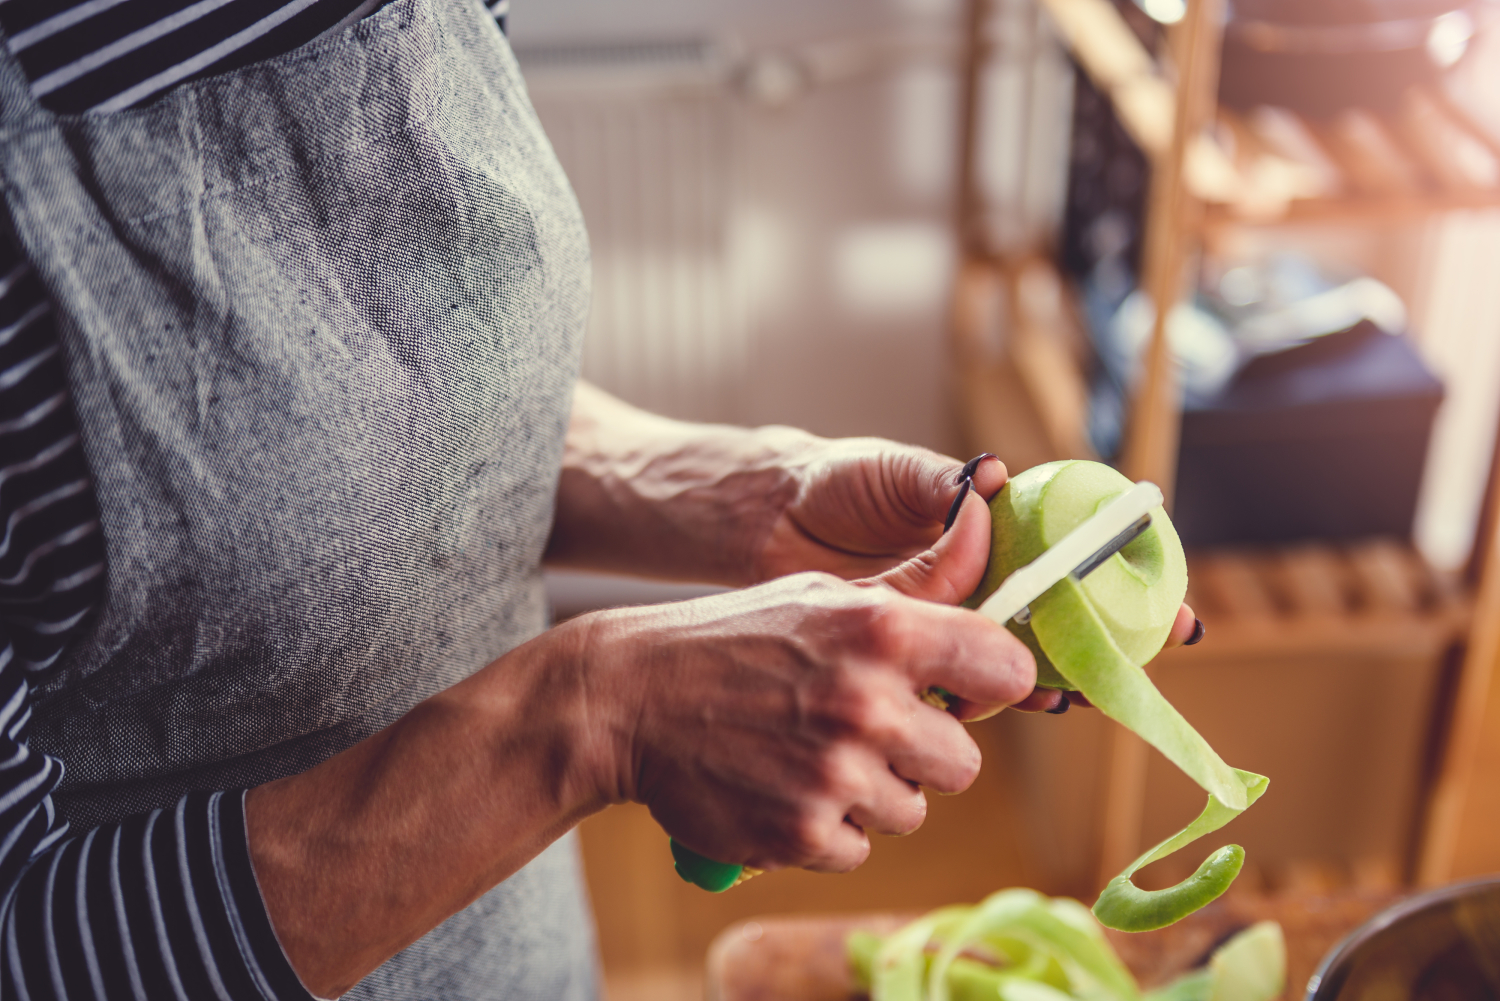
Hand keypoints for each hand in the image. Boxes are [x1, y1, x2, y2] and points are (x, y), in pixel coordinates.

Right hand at [584, 489, 1034, 872]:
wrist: (631, 696)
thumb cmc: (737, 640)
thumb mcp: (820, 596)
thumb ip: (911, 611)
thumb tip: (998, 630)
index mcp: (884, 629)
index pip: (1006, 669)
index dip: (993, 684)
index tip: (971, 690)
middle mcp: (869, 703)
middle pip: (964, 762)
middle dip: (924, 753)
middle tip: (867, 732)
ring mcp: (836, 774)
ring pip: (912, 810)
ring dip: (872, 793)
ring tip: (812, 756)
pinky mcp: (803, 832)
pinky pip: (858, 848)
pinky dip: (826, 828)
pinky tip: (784, 787)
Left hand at [751, 442, 1203, 713]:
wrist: (766, 521)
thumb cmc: (833, 482)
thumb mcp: (891, 472)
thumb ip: (941, 486)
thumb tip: (994, 477)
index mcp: (988, 530)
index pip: (1069, 551)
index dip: (1123, 575)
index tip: (1172, 605)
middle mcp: (979, 577)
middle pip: (1060, 612)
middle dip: (1113, 636)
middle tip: (1154, 654)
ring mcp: (949, 619)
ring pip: (1019, 653)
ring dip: (1061, 673)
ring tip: (1092, 686)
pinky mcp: (913, 654)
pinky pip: (963, 678)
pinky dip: (994, 694)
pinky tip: (1024, 703)